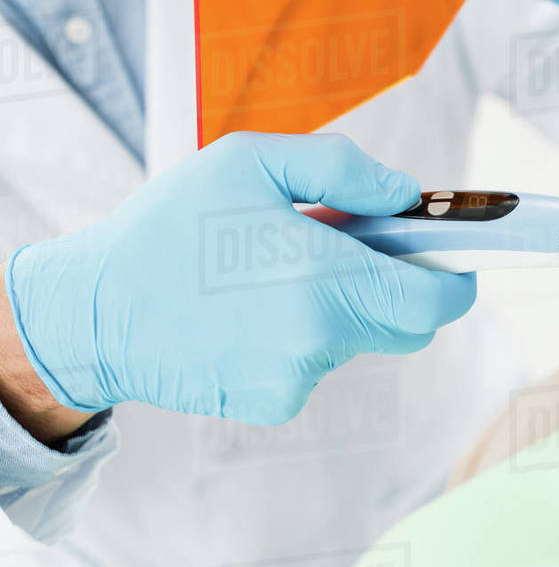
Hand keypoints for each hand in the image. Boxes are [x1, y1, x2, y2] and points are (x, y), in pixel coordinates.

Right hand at [4, 132, 475, 425]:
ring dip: (341, 309)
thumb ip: (342, 169)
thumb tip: (406, 195)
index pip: (435, 301)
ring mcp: (296, 380)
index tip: (451, 259)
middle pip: (406, 326)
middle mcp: (317, 339)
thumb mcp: (248, 162)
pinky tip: (253, 314)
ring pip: (358, 342)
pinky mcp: (274, 403)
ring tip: (278, 275)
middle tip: (352, 251)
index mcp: (321, 277)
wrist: (94, 311)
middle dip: (395, 288)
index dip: (455, 279)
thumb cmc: (170, 227)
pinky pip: (318, 365)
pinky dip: (305, 338)